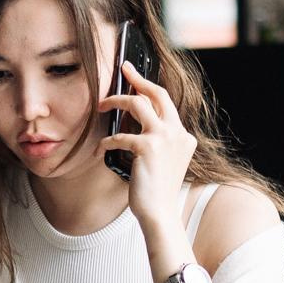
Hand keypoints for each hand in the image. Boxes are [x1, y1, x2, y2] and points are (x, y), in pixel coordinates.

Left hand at [97, 60, 195, 245]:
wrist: (159, 214)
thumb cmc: (155, 190)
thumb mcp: (162, 161)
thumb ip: (156, 141)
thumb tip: (133, 121)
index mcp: (183, 136)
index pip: (166, 103)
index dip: (149, 86)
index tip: (134, 75)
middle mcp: (178, 133)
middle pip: (157, 94)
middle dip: (138, 79)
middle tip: (123, 68)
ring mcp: (165, 138)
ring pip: (138, 105)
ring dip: (116, 102)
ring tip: (102, 106)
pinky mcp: (148, 147)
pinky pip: (120, 135)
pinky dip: (106, 141)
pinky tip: (99, 150)